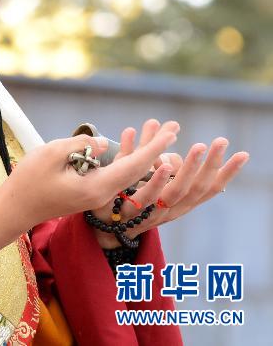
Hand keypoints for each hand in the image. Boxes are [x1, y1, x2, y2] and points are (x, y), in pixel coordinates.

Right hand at [0, 119, 178, 235]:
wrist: (15, 209)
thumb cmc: (29, 180)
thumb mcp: (52, 154)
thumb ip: (82, 147)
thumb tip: (105, 144)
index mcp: (97, 188)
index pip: (133, 166)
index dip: (154, 147)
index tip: (172, 132)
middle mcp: (103, 195)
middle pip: (137, 171)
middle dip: (156, 148)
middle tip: (174, 127)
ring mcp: (97, 196)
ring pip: (128, 174)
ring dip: (145, 153)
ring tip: (158, 132)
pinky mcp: (90, 193)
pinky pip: (116, 176)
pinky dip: (129, 160)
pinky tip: (132, 147)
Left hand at [89, 119, 248, 246]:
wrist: (105, 225)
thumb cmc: (131, 194)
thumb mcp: (147, 170)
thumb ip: (155, 147)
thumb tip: (170, 124)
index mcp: (180, 200)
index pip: (208, 187)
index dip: (226, 172)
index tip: (243, 154)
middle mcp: (171, 208)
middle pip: (194, 188)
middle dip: (208, 164)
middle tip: (219, 141)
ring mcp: (151, 210)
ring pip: (171, 193)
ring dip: (182, 168)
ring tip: (196, 147)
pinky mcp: (128, 209)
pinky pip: (140, 192)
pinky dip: (150, 175)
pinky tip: (155, 157)